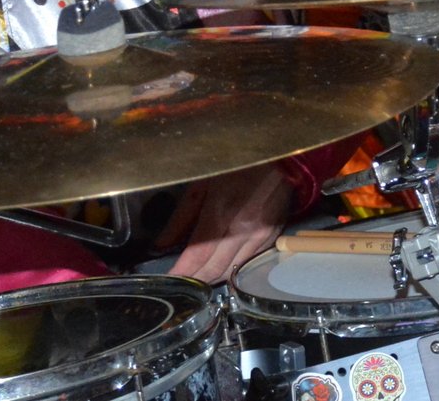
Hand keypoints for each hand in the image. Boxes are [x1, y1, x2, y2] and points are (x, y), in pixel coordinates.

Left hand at [159, 163, 292, 283]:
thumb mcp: (202, 184)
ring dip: (213, 277)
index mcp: (222, 211)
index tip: (169, 280)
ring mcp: (261, 236)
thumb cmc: (236, 166)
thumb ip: (181, 218)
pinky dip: (232, 267)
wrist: (276, 157)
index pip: (198, 255)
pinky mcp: (273, 238)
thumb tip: (161, 245)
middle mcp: (244, 229)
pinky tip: (221, 265)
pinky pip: (248, 263)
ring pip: (232, 271)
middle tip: (182, 282)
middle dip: (195, 279)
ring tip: (198, 276)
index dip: (182, 272)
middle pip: (215, 268)